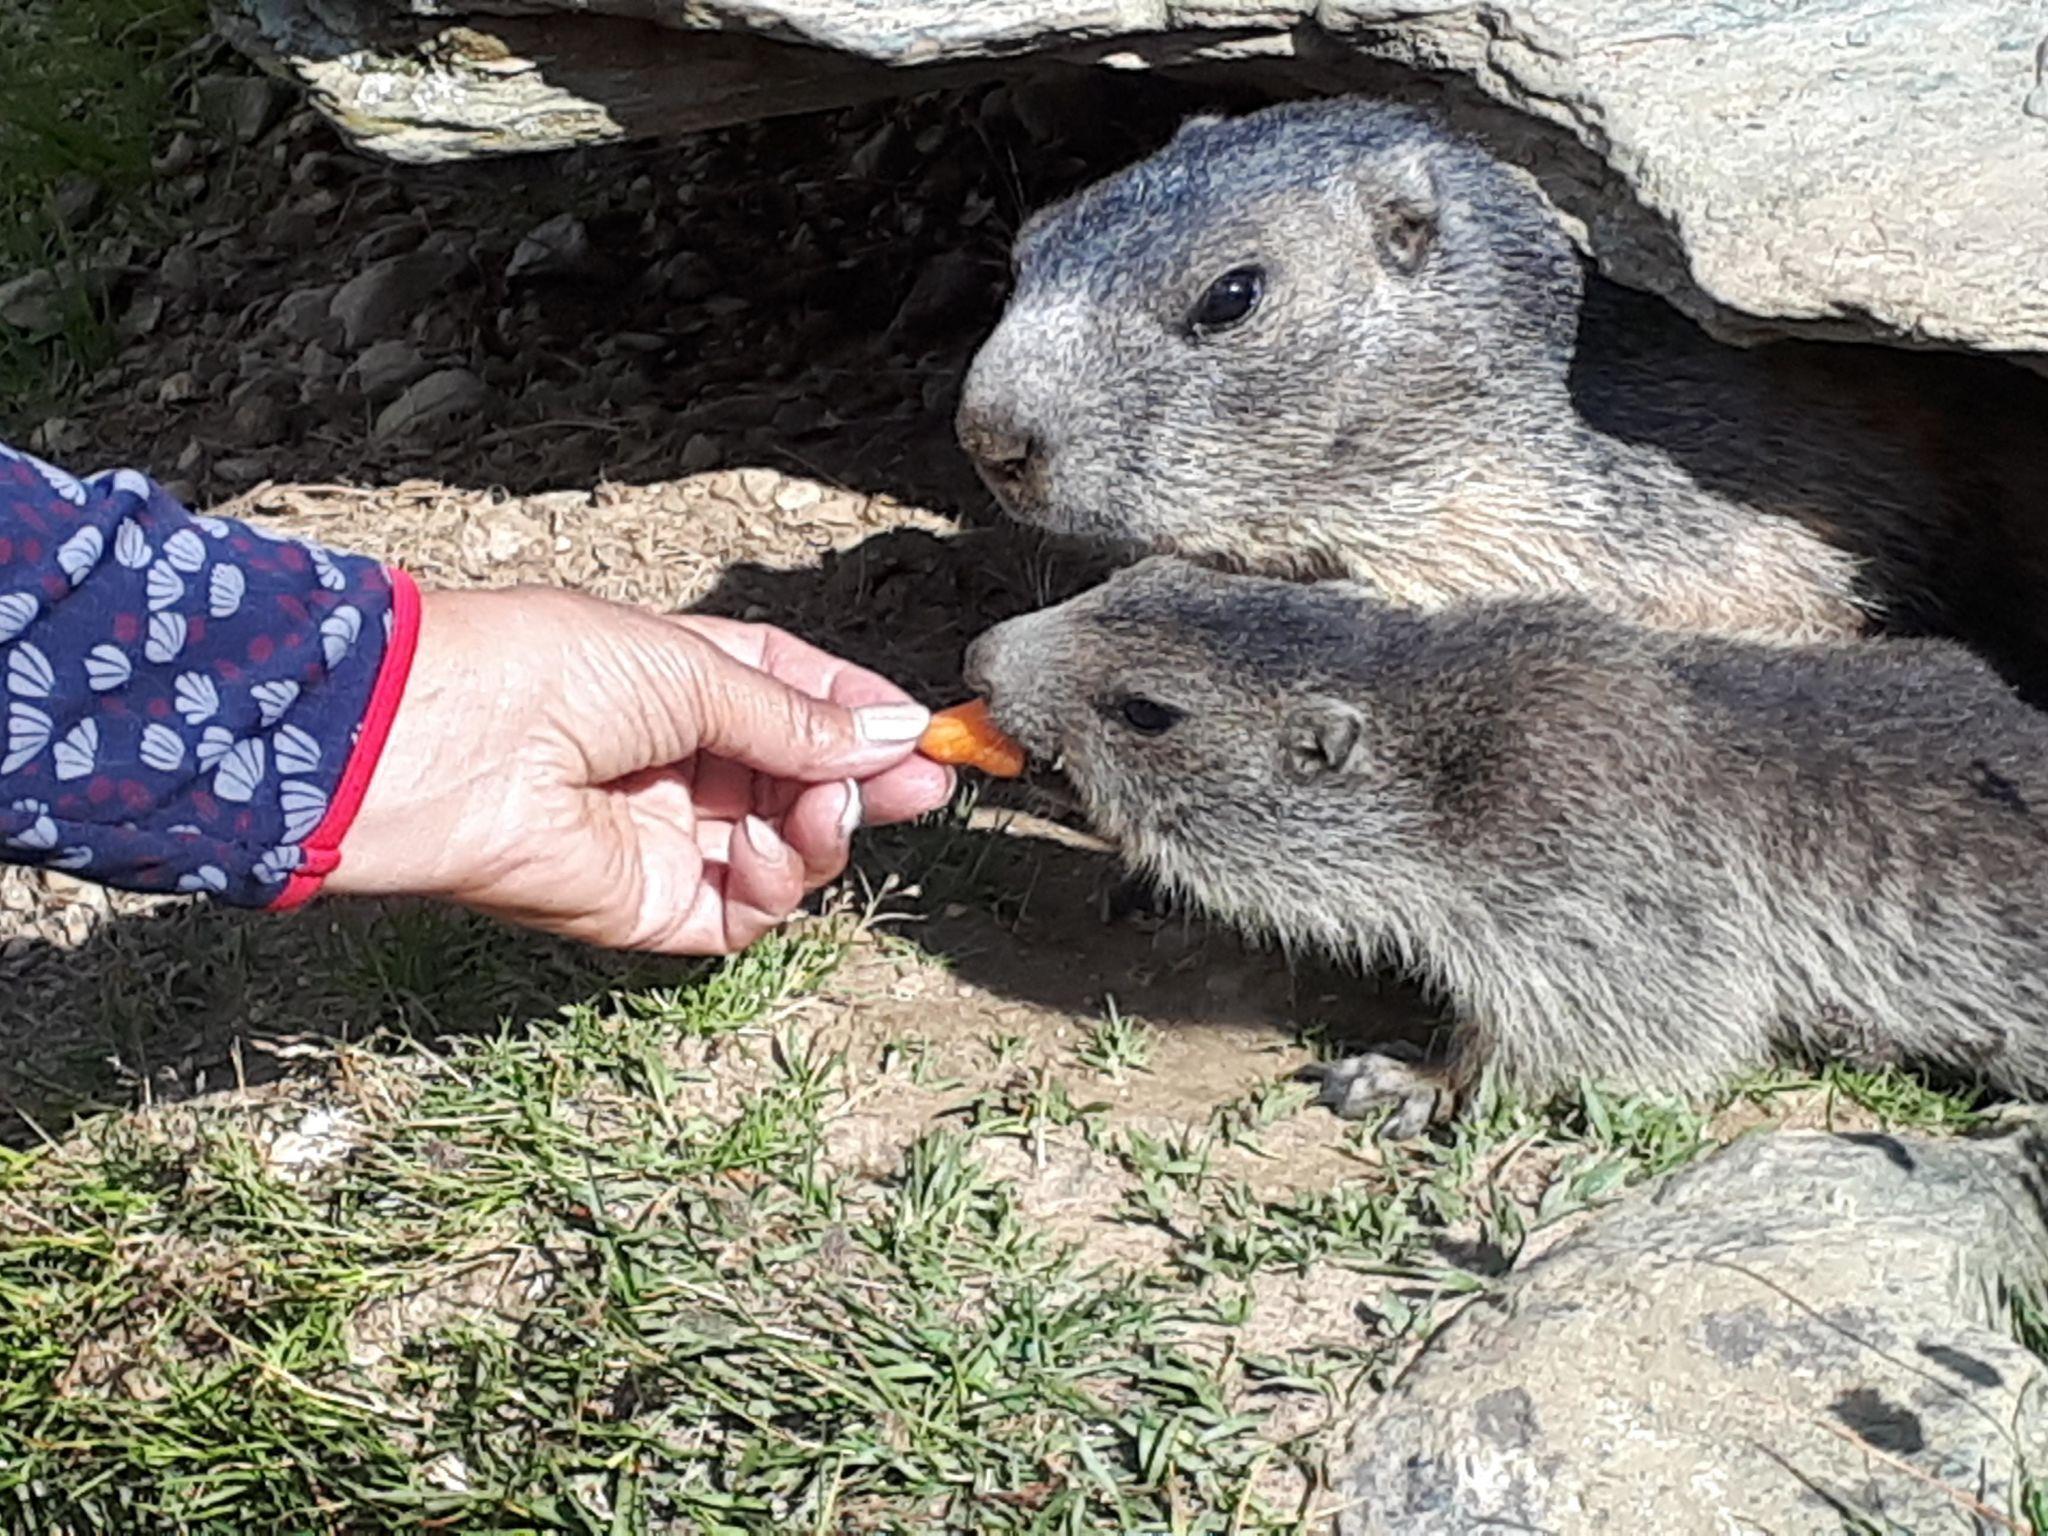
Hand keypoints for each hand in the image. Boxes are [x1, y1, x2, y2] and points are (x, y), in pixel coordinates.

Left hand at [327, 587, 954, 953]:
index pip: (795, 699)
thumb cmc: (550, 669)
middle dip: (864, 781)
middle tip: (924, 785)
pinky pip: (746, 909)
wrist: (444, 744)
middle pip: (801, 782)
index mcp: (683, 684)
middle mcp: (680, 764)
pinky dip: (778, 882)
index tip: (922, 729)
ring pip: (786, 851)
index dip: (859, 714)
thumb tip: (893, 732)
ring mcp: (667, 840)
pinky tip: (771, 845)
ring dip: (824, 830)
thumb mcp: (697, 668)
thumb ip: (798, 716)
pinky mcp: (651, 908)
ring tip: (826, 808)